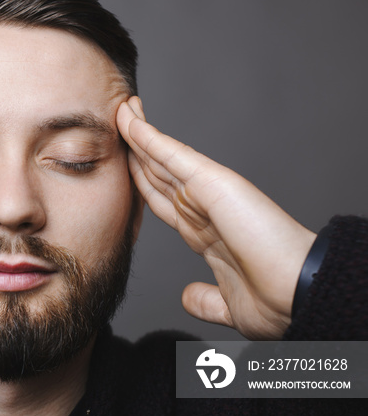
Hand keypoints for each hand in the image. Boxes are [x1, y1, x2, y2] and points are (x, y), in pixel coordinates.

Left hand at [116, 97, 315, 339]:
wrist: (300, 298)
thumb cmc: (277, 302)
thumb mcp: (227, 304)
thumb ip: (204, 299)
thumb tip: (187, 297)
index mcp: (203, 232)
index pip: (161, 199)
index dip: (139, 181)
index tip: (121, 167)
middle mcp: (202, 207)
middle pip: (157, 172)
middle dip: (134, 150)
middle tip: (115, 124)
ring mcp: (207, 192)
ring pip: (160, 156)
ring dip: (137, 132)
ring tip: (119, 110)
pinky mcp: (213, 183)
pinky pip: (171, 154)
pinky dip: (148, 136)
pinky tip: (129, 120)